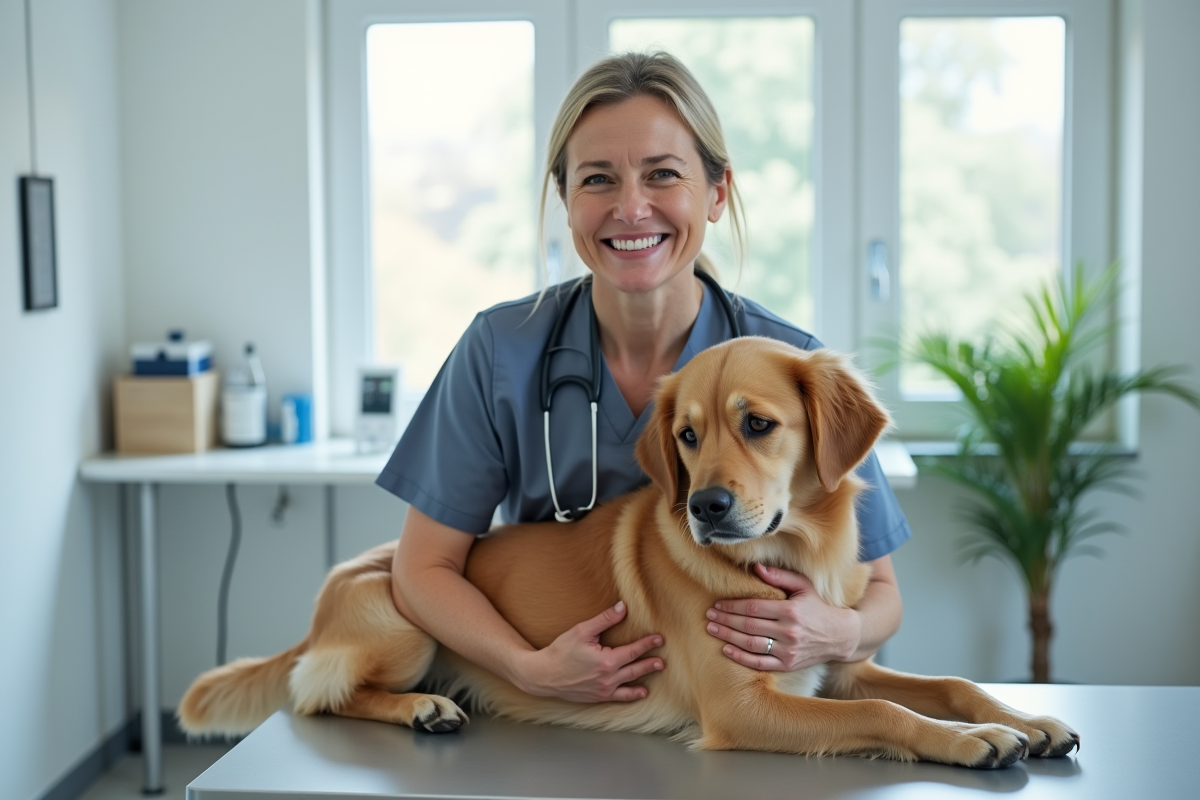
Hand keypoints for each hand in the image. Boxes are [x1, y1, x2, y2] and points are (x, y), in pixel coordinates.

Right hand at [517, 601, 664, 702]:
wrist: (544, 675)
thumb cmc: (561, 651)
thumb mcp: (582, 631)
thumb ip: (604, 620)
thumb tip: (622, 607)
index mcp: (606, 661)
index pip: (633, 651)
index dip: (647, 644)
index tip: (659, 639)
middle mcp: (608, 678)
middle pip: (635, 668)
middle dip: (650, 662)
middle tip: (662, 659)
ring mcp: (603, 690)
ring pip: (630, 684)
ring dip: (644, 677)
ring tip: (656, 671)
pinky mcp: (597, 697)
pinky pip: (619, 697)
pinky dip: (632, 695)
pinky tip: (640, 693)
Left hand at [705, 564, 860, 671]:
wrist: (840, 636)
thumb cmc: (817, 607)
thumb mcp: (804, 586)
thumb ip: (780, 576)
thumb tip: (756, 568)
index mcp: (791, 610)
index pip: (754, 608)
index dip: (732, 606)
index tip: (717, 604)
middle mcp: (789, 632)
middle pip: (749, 626)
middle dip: (725, 620)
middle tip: (708, 616)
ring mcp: (788, 651)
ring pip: (751, 645)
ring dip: (728, 637)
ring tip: (712, 630)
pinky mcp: (788, 665)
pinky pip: (760, 663)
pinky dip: (741, 658)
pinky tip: (727, 650)